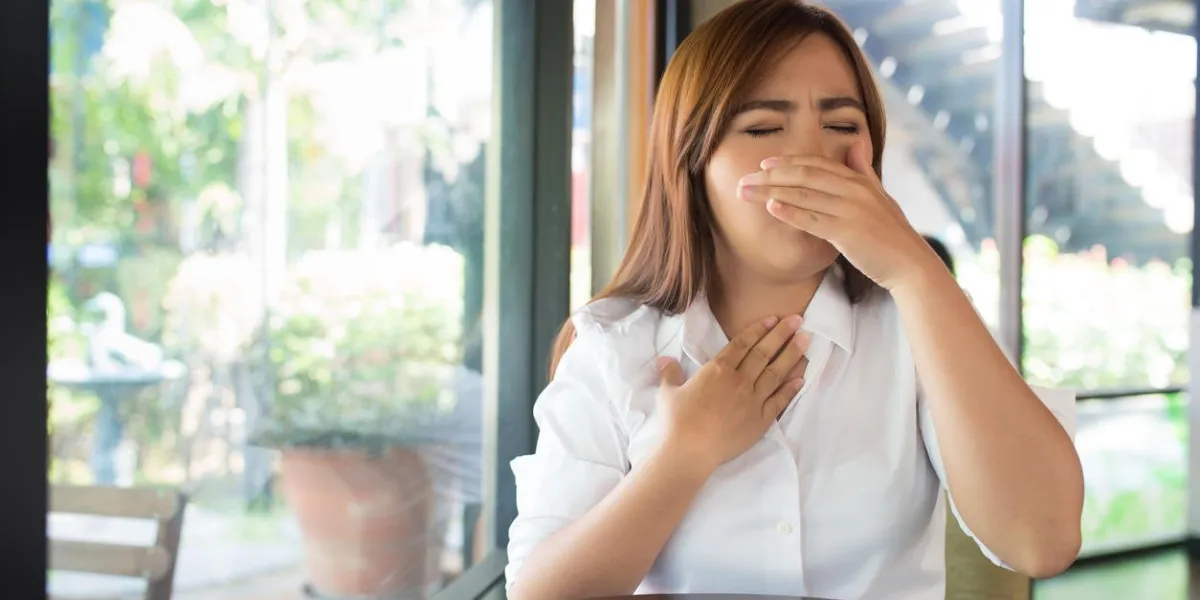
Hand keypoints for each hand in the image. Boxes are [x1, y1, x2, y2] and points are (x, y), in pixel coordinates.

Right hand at [656, 315, 808, 472]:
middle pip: (764, 353)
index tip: (773, 318)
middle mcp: (739, 380)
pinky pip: (779, 400)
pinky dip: (791, 389)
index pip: (742, 343)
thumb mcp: (668, 392)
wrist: (691, 450)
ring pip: (776, 372)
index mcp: (718, 369)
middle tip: (798, 320)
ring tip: (805, 341)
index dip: (758, 329)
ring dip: (791, 355)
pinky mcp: (761, 419)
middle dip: (782, 334)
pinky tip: (801, 378)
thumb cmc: (677, 420)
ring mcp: (753, 399)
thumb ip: (670, 373)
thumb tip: (665, 360)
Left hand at [737, 141, 937, 290]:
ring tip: (745, 193)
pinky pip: (812, 219)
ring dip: (769, 192)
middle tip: (743, 180)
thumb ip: (863, 170)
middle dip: (770, 176)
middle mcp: (853, 189)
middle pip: (803, 174)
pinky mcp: (846, 232)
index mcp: (858, 180)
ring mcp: (849, 209)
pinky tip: (771, 208)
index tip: (764, 165)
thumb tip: (856, 143)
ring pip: (802, 194)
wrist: (909, 263)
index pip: (816, 163)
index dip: (788, 162)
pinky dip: (790, 212)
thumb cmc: (891, 233)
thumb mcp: (879, 195)